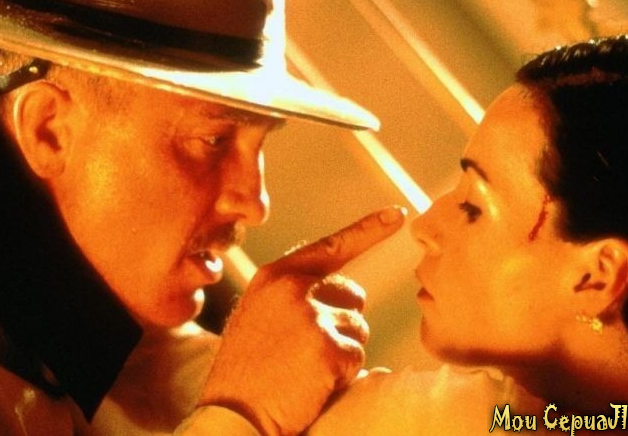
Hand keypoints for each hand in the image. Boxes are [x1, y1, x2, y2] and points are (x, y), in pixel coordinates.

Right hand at [197, 206, 405, 434]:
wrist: (232, 414)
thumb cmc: (245, 370)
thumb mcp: (257, 314)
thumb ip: (290, 294)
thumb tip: (338, 290)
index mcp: (275, 276)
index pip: (330, 247)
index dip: (367, 230)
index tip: (396, 214)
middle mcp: (293, 288)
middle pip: (353, 295)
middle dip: (342, 322)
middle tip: (306, 351)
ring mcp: (311, 316)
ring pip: (359, 328)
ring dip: (342, 351)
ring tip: (304, 368)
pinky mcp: (327, 348)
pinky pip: (357, 358)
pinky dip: (342, 374)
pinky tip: (311, 383)